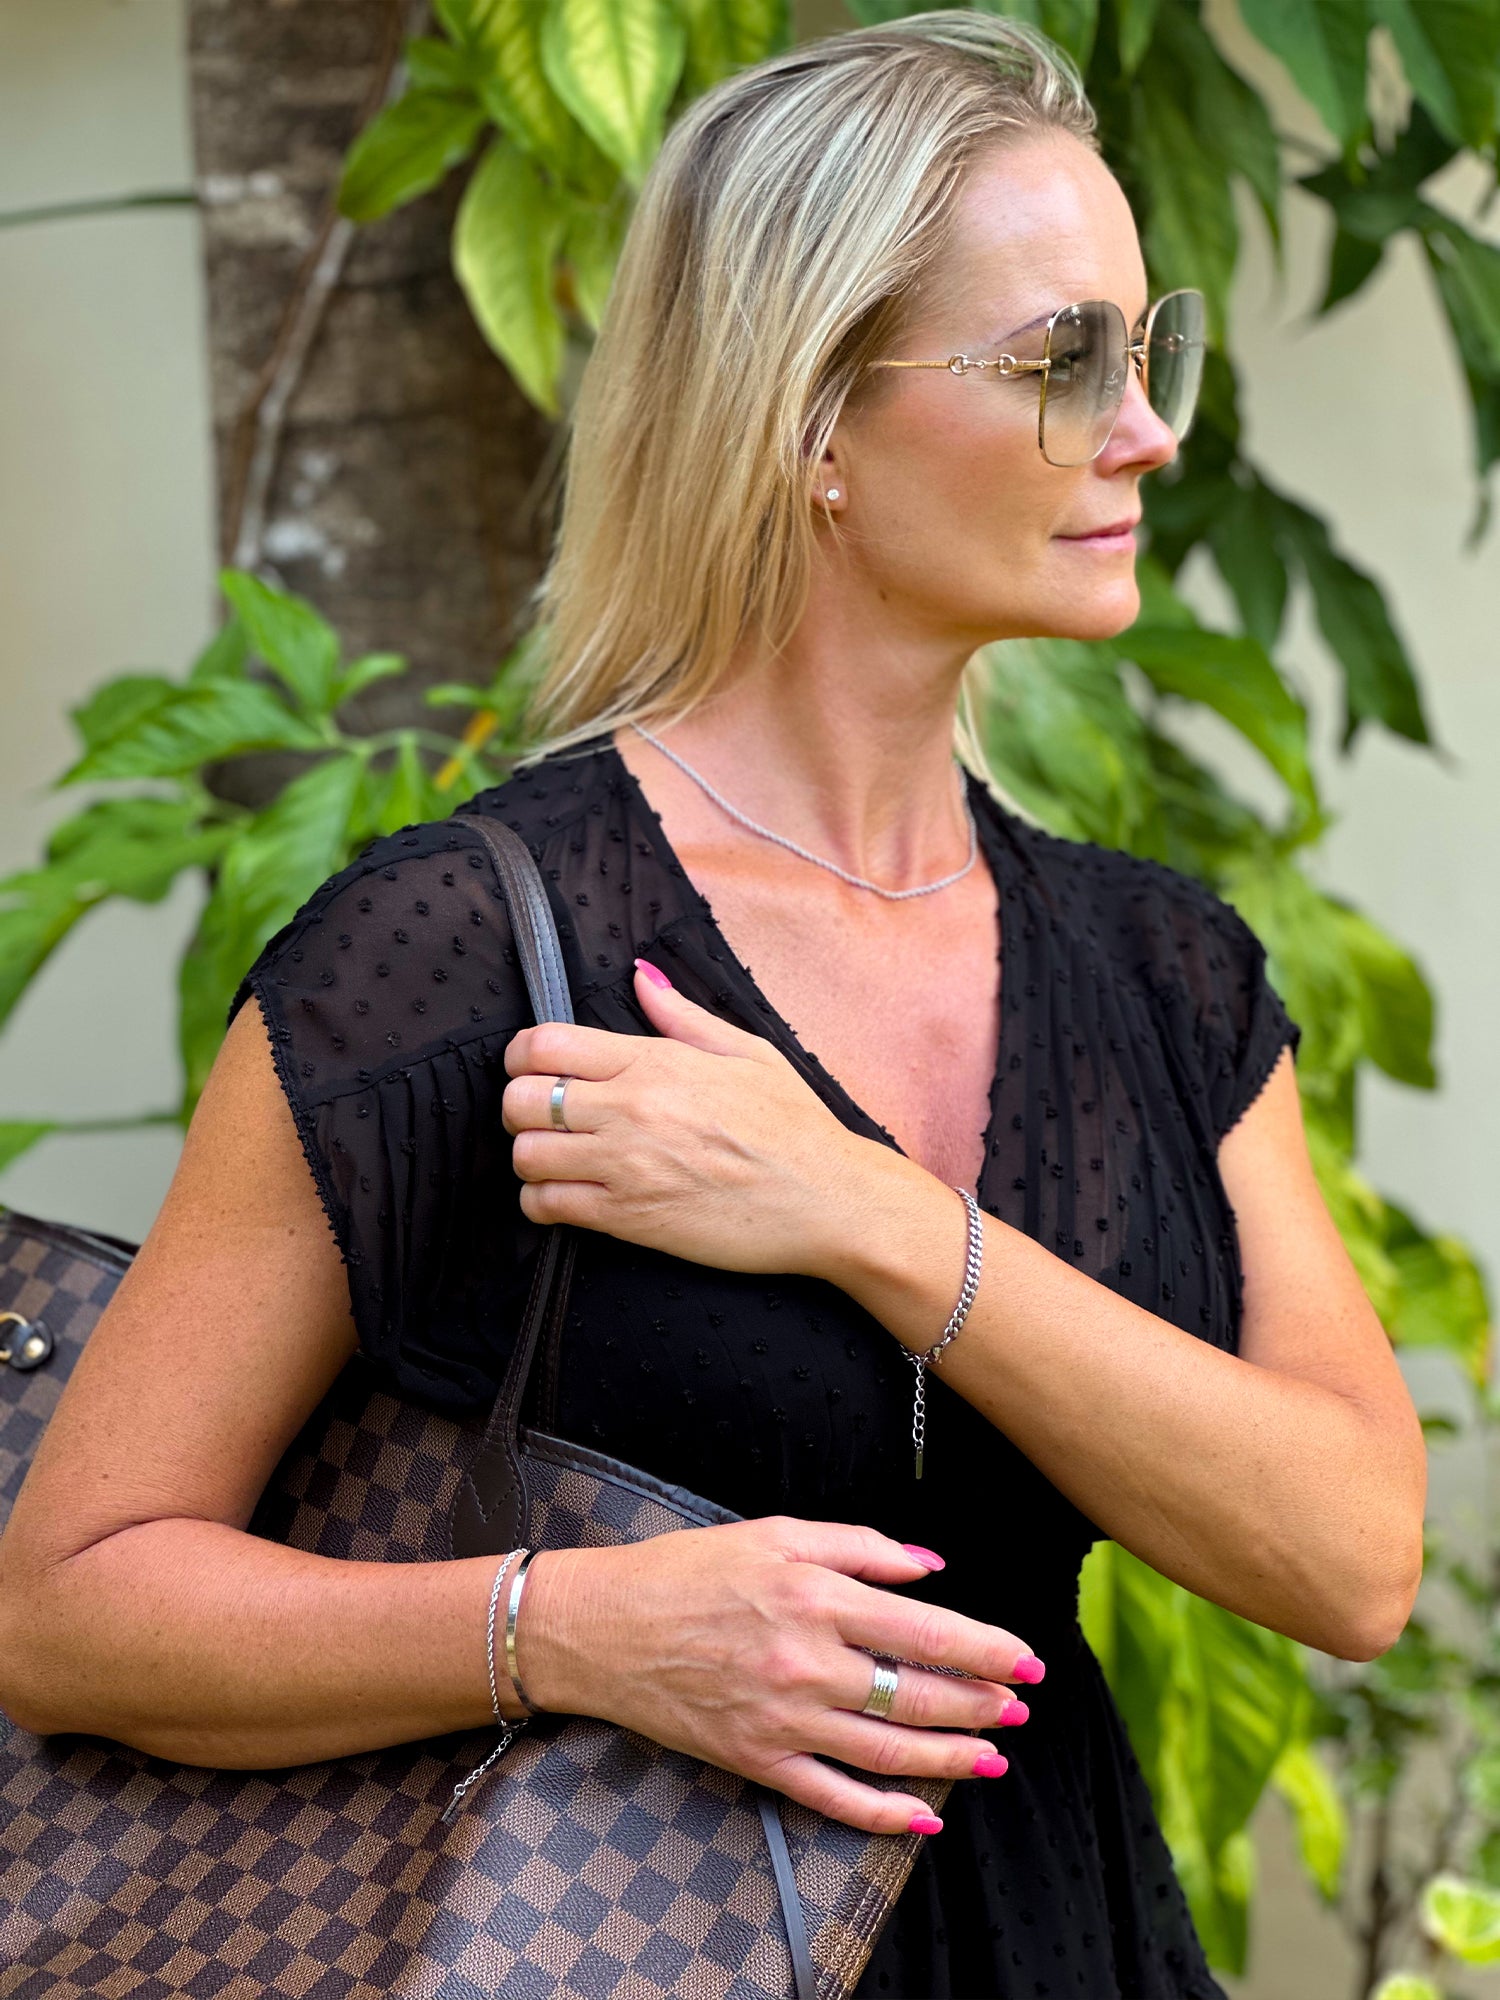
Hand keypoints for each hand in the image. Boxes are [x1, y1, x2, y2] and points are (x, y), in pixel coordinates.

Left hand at [501, 960, 894, 1276]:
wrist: (828, 1201)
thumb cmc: (795, 1127)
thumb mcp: (748, 1053)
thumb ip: (683, 1016)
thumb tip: (640, 977)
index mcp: (655, 1062)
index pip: (544, 1044)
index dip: (521, 1055)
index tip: (533, 1068)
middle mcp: (632, 1109)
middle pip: (521, 1099)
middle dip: (520, 1107)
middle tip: (545, 1118)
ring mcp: (627, 1166)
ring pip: (526, 1155)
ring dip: (531, 1158)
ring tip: (558, 1160)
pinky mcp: (630, 1218)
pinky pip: (548, 1207)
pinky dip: (542, 1204)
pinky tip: (566, 1198)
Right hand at [517, 1518, 1039, 1833]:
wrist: (602, 1627)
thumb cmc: (687, 1569)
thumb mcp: (774, 1533)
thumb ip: (858, 1546)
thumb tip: (929, 1567)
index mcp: (813, 1594)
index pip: (923, 1628)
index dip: (985, 1649)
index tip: (1027, 1660)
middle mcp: (805, 1660)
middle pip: (915, 1693)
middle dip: (981, 1705)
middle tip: (1020, 1709)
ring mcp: (782, 1718)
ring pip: (887, 1749)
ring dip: (951, 1758)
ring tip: (993, 1757)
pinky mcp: (757, 1760)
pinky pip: (833, 1797)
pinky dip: (884, 1813)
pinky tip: (924, 1815)